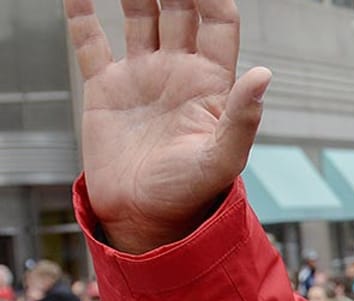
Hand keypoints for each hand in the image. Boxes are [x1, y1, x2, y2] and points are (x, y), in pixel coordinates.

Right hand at [68, 0, 271, 252]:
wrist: (144, 219)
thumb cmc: (190, 195)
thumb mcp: (221, 158)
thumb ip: (243, 117)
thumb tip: (265, 74)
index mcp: (212, 83)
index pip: (217, 22)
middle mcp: (179, 71)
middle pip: (179, 10)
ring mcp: (143, 76)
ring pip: (140, 16)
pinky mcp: (106, 88)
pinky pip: (91, 41)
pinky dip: (81, 13)